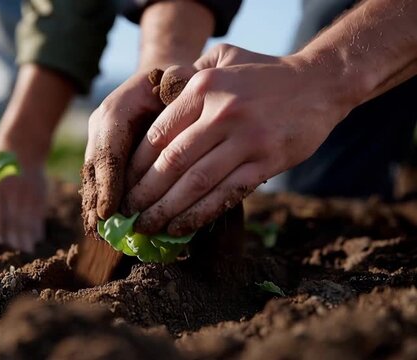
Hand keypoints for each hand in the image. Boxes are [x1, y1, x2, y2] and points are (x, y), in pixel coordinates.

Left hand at [0, 163, 45, 253]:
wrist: (22, 146)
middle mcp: (12, 191)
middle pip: (12, 218)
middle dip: (13, 237)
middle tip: (12, 253)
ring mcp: (28, 193)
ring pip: (27, 218)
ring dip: (27, 237)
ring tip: (26, 251)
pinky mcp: (41, 195)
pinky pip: (39, 214)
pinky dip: (38, 228)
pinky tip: (36, 240)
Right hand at [82, 72, 165, 234]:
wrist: (159, 81)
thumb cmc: (175, 82)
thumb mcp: (179, 78)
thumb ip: (176, 87)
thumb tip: (171, 92)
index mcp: (118, 107)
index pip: (109, 149)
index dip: (108, 181)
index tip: (110, 211)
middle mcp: (101, 125)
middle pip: (95, 166)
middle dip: (97, 200)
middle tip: (101, 230)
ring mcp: (99, 139)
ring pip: (92, 175)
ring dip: (94, 206)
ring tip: (98, 234)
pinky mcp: (102, 152)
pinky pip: (97, 179)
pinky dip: (98, 203)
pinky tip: (100, 226)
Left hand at [124, 44, 356, 235]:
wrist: (320, 84)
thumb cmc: (263, 74)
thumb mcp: (223, 59)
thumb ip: (188, 76)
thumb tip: (152, 99)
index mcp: (204, 88)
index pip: (158, 134)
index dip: (137, 165)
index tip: (124, 184)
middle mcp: (222, 113)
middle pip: (172, 163)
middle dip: (144, 193)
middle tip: (127, 212)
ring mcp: (246, 140)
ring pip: (196, 183)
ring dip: (166, 210)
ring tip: (146, 226)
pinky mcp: (266, 162)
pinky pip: (226, 195)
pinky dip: (199, 215)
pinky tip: (180, 228)